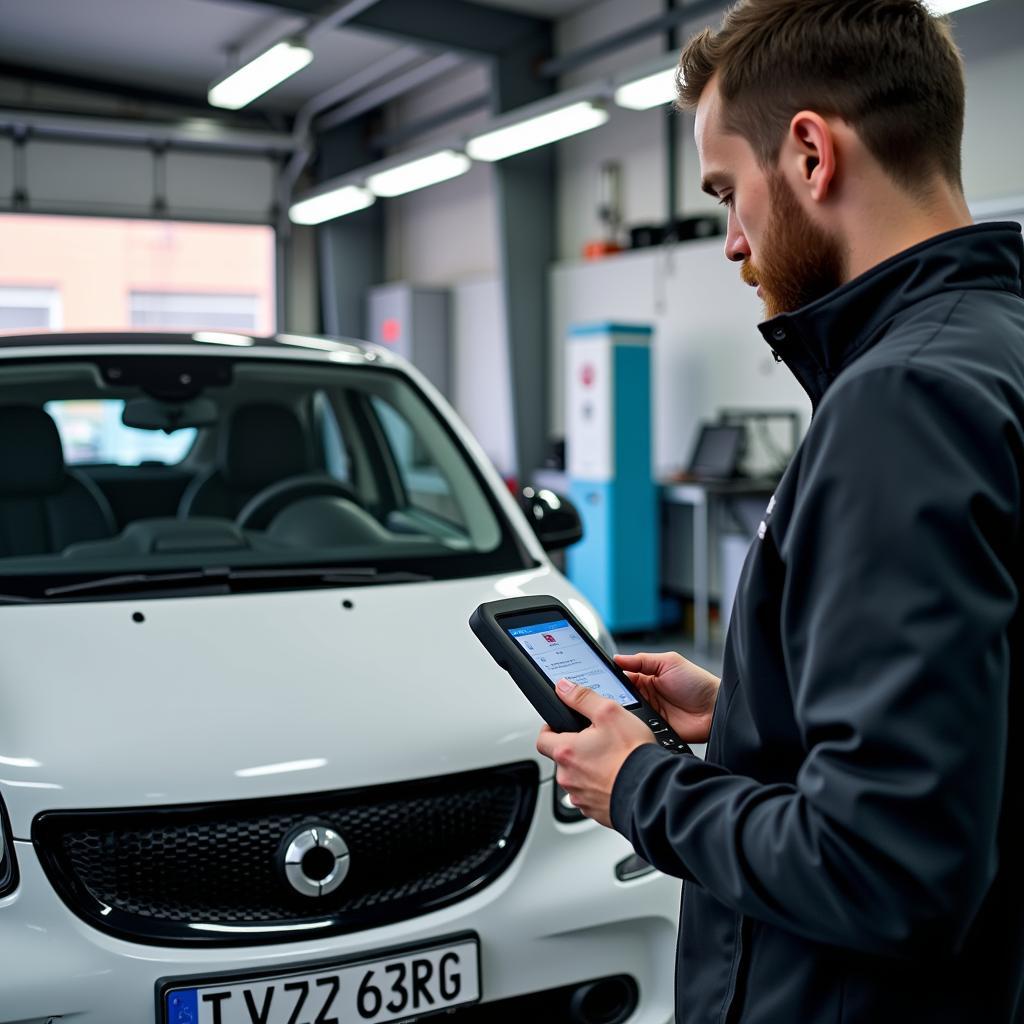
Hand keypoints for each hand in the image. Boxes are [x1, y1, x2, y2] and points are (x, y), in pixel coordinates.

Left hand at [535, 678, 655, 827]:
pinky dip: (601, 787)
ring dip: (589, 769)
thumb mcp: (609, 713)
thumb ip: (582, 698)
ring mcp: (581, 797)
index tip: (561, 725)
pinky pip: (592, 795)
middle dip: (576, 749)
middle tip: (597, 741)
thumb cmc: (632, 755)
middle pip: (562, 759)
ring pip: (578, 778)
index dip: (550, 728)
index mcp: (566, 752)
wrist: (653, 792)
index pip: (542, 739)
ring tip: (612, 760)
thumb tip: (563, 687)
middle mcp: (568, 777)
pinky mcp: (595, 811)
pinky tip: (618, 778)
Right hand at [614, 651, 719, 743]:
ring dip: (622, 712)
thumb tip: (617, 657)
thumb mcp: (669, 662)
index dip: (609, 680)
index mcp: (646, 679)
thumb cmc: (697, 683)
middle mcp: (645, 697)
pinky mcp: (654, 730)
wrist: (716, 709)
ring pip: (626, 714)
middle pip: (619, 698)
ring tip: (617, 709)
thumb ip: (641, 660)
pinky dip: (633, 727)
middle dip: (612, 697)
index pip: (620, 679)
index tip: (597, 680)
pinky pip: (638, 728)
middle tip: (604, 696)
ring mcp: (649, 714)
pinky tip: (630, 723)